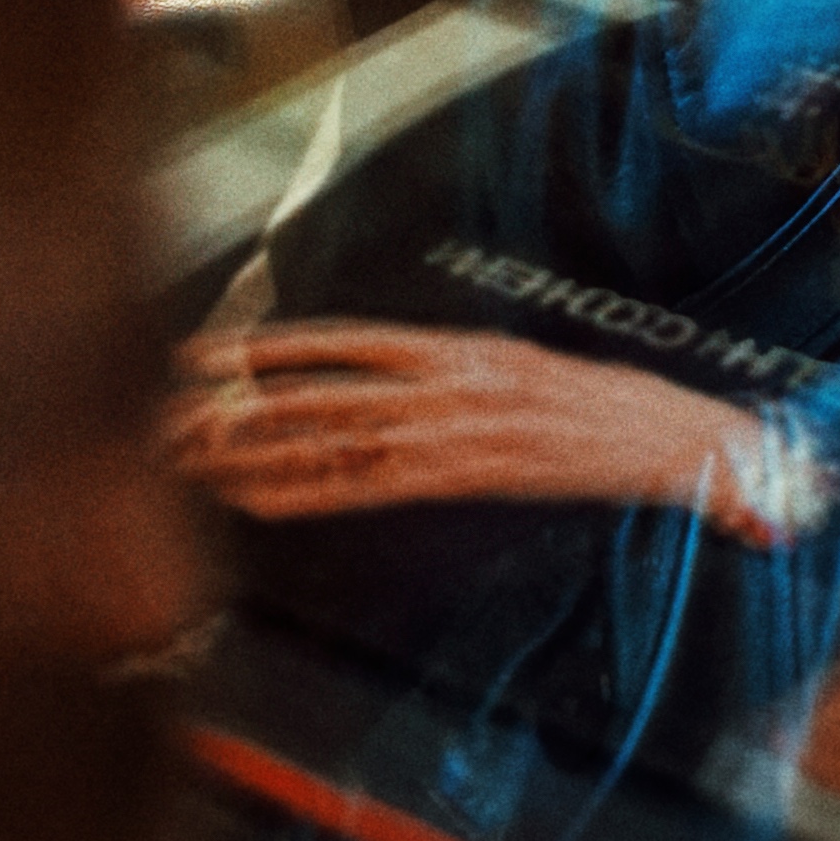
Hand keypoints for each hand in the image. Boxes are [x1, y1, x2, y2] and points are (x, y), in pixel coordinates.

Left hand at [165, 320, 818, 536]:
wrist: (676, 437)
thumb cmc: (603, 412)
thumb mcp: (524, 374)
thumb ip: (457, 380)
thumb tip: (388, 387)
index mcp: (464, 351)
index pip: (347, 343)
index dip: (269, 350)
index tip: (206, 355)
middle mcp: (450, 382)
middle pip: (320, 392)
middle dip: (237, 406)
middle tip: (164, 417)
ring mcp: (457, 431)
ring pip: (332, 437)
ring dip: (254, 448)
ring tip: (187, 456)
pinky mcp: (470, 475)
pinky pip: (369, 486)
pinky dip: (305, 490)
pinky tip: (253, 497)